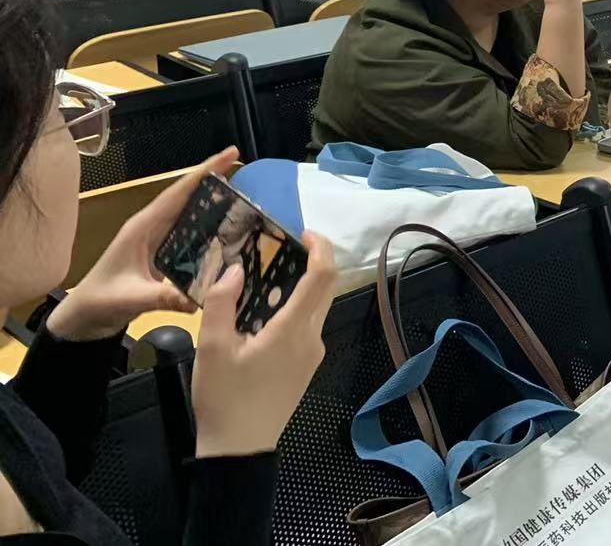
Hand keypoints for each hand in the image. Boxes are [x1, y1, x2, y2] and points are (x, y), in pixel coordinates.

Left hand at [48, 149, 240, 341]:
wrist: (84, 319)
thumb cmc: (101, 302)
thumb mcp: (131, 298)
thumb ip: (163, 297)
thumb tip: (199, 298)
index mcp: (142, 227)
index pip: (177, 193)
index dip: (204, 172)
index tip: (230, 153)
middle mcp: (151, 227)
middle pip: (187, 197)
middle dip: (214, 181)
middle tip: (247, 173)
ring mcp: (157, 240)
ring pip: (190, 214)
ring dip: (214, 204)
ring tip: (245, 197)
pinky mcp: (162, 253)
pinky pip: (190, 233)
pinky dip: (209, 227)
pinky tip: (228, 231)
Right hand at [193, 231, 337, 457]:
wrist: (239, 451)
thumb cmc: (224, 397)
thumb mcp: (212, 348)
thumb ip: (222, 302)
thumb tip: (237, 268)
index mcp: (294, 329)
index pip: (323, 276)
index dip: (320, 248)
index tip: (302, 233)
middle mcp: (312, 338)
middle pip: (325, 288)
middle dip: (311, 262)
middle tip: (280, 250)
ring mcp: (312, 354)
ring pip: (316, 308)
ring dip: (301, 287)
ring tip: (266, 279)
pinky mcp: (305, 367)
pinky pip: (307, 327)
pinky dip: (295, 309)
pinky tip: (264, 313)